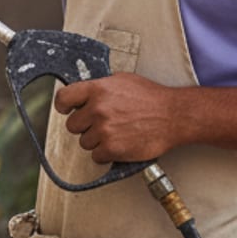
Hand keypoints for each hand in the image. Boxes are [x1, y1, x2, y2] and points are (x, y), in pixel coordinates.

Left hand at [54, 73, 190, 163]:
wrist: (174, 116)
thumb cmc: (151, 98)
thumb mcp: (122, 81)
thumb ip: (100, 87)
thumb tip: (84, 94)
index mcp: (97, 89)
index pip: (63, 98)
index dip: (62, 106)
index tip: (65, 110)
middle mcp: (97, 109)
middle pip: (72, 125)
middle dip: (85, 126)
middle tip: (102, 124)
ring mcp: (104, 130)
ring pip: (84, 142)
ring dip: (96, 141)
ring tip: (116, 133)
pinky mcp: (112, 149)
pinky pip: (96, 156)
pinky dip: (106, 154)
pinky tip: (119, 144)